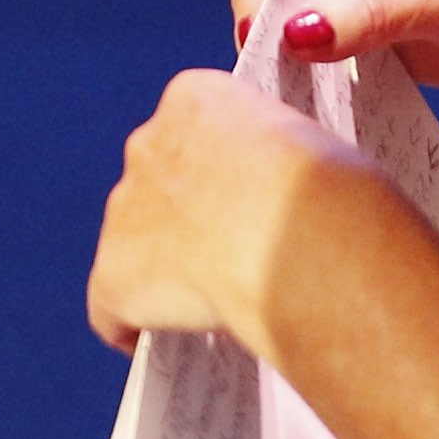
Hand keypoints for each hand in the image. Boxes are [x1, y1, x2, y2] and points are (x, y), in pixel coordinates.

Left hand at [85, 67, 377, 357]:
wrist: (300, 237)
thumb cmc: (328, 192)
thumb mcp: (310, 147)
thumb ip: (277, 163)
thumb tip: (286, 198)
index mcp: (195, 99)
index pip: (192, 130)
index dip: (218, 172)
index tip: (243, 200)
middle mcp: (148, 143)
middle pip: (156, 182)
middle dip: (185, 213)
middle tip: (232, 251)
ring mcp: (124, 208)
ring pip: (133, 240)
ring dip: (161, 263)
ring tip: (207, 298)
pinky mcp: (114, 273)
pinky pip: (110, 306)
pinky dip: (129, 323)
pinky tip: (153, 338)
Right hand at [233, 0, 438, 98]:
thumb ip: (369, 12)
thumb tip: (292, 36)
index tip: (259, 37)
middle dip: (267, 28)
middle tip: (268, 82)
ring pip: (293, 24)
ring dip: (288, 62)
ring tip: (288, 103)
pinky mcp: (371, 35)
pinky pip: (323, 60)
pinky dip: (316, 85)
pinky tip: (319, 114)